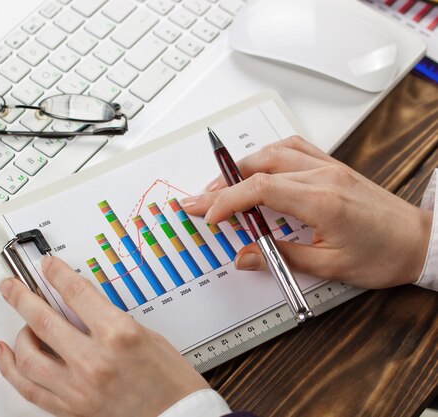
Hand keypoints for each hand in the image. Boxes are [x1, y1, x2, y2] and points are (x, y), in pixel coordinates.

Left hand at [0, 256, 208, 416]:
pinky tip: (2, 354)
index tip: (47, 266)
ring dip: (17, 333)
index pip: (75, 293)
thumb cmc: (171, 382)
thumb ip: (109, 320)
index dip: (56, 274)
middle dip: (21, 297)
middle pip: (43, 320)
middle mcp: (94, 361)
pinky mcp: (71, 409)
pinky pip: (29, 388)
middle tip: (10, 286)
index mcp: (118, 335)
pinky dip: (10, 369)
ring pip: (28, 356)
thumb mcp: (146, 335)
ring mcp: (79, 388)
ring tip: (19, 324)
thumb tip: (78, 307)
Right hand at [182, 136, 431, 288]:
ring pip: (274, 152)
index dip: (227, 200)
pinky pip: (294, 147)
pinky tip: (257, 165)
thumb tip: (244, 256)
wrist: (419, 241)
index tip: (208, 214)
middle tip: (200, 200)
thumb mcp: (329, 267)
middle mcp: (322, 176)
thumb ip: (280, 257)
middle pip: (259, 168)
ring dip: (241, 166)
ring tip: (221, 185)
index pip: (260, 189)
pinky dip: (268, 153)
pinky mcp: (333, 166)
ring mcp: (328, 167)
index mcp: (321, 201)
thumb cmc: (382, 256)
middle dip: (223, 184)